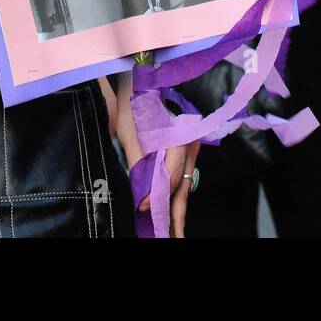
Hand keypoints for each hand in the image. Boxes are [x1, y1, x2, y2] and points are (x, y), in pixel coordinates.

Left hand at [115, 85, 200, 237]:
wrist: (141, 83)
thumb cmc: (133, 104)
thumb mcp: (130, 133)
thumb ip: (137, 163)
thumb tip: (140, 195)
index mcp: (179, 137)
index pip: (171, 175)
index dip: (157, 197)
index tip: (142, 210)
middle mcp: (189, 144)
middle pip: (182, 185)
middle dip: (176, 215)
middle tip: (171, 237)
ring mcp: (190, 148)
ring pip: (184, 185)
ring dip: (177, 210)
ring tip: (173, 233)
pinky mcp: (186, 152)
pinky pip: (183, 179)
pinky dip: (176, 198)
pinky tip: (171, 214)